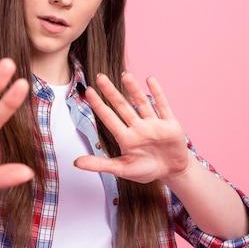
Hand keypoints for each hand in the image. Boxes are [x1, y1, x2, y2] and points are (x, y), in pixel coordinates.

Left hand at [74, 72, 189, 183]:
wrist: (172, 172)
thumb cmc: (146, 170)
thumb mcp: (122, 170)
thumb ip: (100, 164)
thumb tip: (76, 163)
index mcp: (126, 138)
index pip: (109, 118)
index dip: (98, 105)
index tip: (88, 91)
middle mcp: (138, 127)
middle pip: (122, 106)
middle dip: (111, 92)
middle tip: (100, 76)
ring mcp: (154, 124)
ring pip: (142, 102)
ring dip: (133, 89)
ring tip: (125, 75)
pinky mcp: (170, 124)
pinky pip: (163, 106)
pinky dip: (157, 92)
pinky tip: (150, 80)